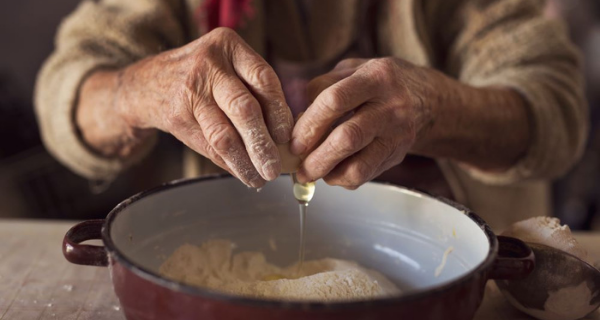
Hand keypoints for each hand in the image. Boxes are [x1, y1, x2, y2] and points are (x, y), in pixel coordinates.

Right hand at [115, 28, 293, 187]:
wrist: (147, 83)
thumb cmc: (203, 76)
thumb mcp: (228, 66)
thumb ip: (255, 89)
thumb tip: (287, 134)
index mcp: (229, 46)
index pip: (264, 79)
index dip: (279, 111)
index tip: (286, 136)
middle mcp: (209, 65)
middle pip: (244, 109)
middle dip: (262, 144)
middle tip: (274, 168)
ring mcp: (190, 91)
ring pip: (224, 135)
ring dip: (245, 161)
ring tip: (260, 178)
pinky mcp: (177, 117)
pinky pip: (209, 147)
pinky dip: (229, 164)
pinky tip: (242, 173)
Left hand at [290, 57, 436, 188]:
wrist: (426, 99)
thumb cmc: (378, 83)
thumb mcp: (352, 70)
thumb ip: (322, 88)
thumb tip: (296, 122)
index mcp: (376, 77)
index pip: (335, 100)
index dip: (309, 124)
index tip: (293, 141)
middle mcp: (391, 106)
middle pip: (347, 138)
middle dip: (317, 157)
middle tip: (298, 167)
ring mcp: (398, 133)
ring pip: (359, 165)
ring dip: (328, 174)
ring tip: (311, 173)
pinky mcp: (398, 154)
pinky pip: (366, 175)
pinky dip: (343, 179)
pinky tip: (332, 172)